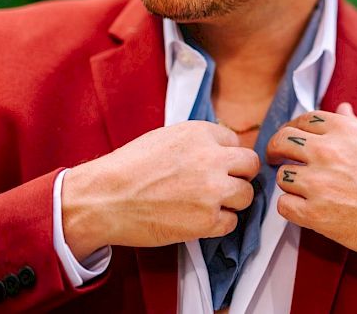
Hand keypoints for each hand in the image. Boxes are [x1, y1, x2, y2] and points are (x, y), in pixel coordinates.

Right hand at [62, 121, 259, 261]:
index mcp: (201, 133)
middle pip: (250, 165)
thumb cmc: (131, 166)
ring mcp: (212, 190)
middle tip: (225, 183)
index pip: (236, 142)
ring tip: (209, 203)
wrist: (105, 198)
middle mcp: (212, 158)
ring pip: (246, 195)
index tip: (215, 166)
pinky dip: (220, 223)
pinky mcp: (207, 220)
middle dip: (240, 174)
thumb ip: (199, 141)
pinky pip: (232, 222)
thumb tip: (222, 150)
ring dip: (232, 200)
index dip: (226, 156)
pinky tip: (199, 219)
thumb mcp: (168, 137)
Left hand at [267, 103, 356, 289]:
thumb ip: (353, 125)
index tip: (289, 138)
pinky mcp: (316, 215)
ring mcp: (319, 183)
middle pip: (281, 141)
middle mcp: (326, 151)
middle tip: (276, 158)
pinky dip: (291, 208)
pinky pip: (284, 205)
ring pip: (281, 175)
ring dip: (289, 183)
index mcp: (342, 130)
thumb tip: (342, 108)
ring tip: (302, 189)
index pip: (300, 121)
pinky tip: (304, 209)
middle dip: (276, 149)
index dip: (291, 129)